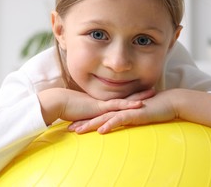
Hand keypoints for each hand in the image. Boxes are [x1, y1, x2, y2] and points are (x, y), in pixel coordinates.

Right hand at [38, 88, 154, 125]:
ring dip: (139, 96)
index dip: (130, 95)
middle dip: (139, 93)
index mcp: (101, 102)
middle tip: (153, 88)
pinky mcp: (99, 107)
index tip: (141, 92)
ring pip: (125, 99)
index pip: (119, 99)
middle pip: (125, 96)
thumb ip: (87, 117)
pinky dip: (129, 106)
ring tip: (152, 93)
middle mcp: (104, 101)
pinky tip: (140, 105)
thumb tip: (89, 121)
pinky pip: (117, 106)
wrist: (57, 103)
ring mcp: (103, 103)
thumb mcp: (80, 114)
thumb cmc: (66, 108)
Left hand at [68, 89, 210, 133]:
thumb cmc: (155, 109)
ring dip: (90, 124)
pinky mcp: (135, 113)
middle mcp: (120, 109)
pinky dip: (110, 125)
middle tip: (68, 129)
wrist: (170, 102)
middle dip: (82, 123)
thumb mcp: (138, 116)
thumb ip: (128, 120)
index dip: (86, 120)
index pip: (99, 115)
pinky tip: (101, 131)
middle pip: (97, 116)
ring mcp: (126, 110)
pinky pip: (120, 120)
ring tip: (77, 131)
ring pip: (105, 118)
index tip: (74, 126)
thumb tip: (121, 126)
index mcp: (119, 109)